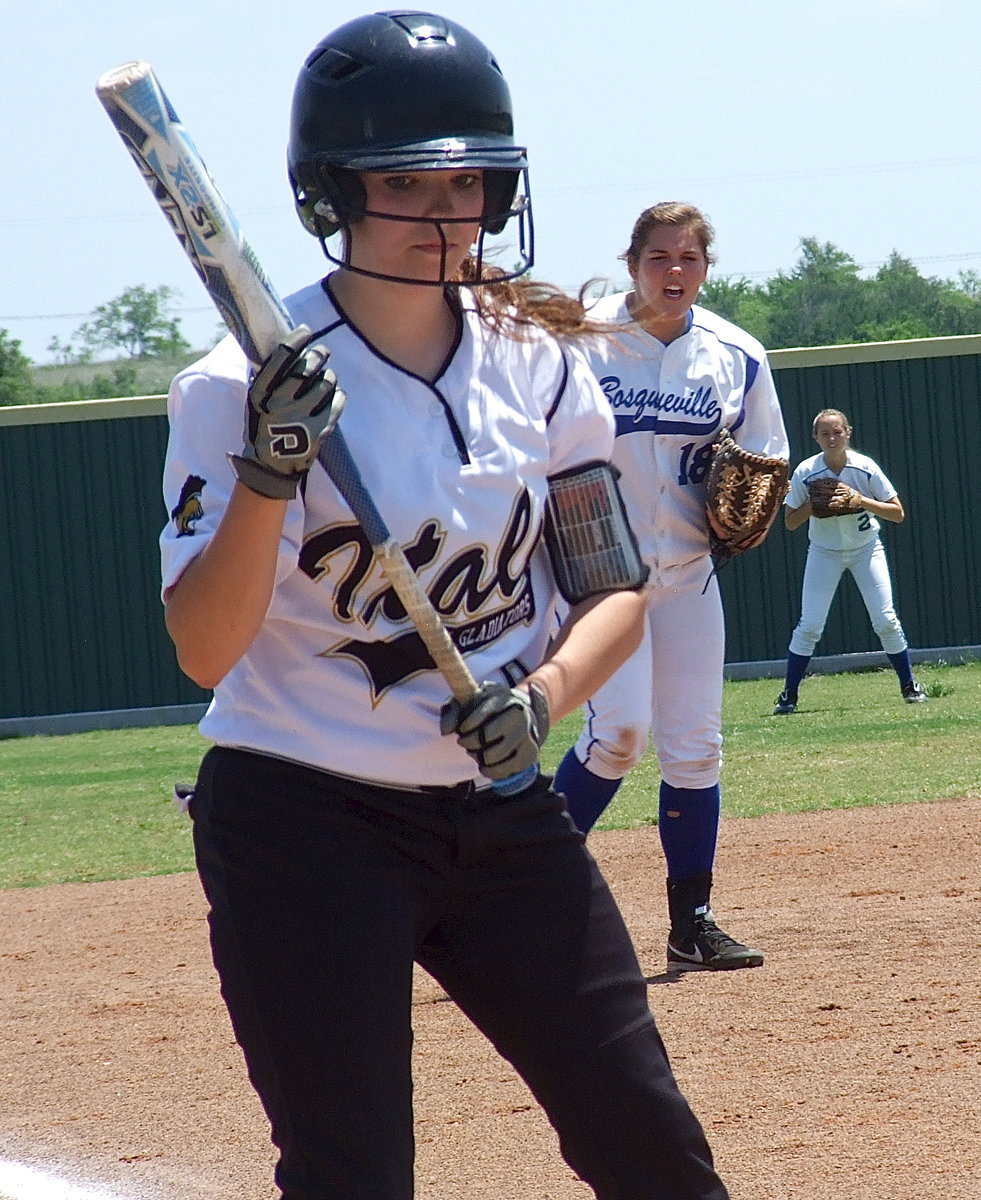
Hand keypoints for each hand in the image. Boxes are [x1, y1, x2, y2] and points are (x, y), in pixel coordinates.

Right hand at [229, 325, 345, 498]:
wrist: (270, 468)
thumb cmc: (263, 428)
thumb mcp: (255, 403)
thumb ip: (269, 379)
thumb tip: (290, 349)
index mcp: (261, 393)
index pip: (282, 357)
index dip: (297, 340)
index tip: (306, 331)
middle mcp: (280, 403)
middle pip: (307, 367)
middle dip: (319, 355)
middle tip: (323, 352)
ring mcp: (301, 417)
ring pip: (325, 382)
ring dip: (329, 376)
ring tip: (327, 378)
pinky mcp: (319, 430)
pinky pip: (336, 401)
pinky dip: (338, 395)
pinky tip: (334, 395)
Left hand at [440, 681, 549, 780]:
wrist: (514, 716)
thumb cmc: (484, 709)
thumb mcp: (467, 702)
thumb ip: (452, 711)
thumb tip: (445, 731)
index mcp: (504, 697)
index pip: (483, 712)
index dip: (467, 725)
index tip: (462, 729)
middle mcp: (519, 714)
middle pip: (486, 736)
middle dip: (470, 742)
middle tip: (465, 742)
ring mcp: (527, 734)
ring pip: (494, 755)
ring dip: (478, 757)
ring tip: (475, 752)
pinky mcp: (530, 753)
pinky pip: (505, 770)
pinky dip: (489, 771)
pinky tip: (483, 765)